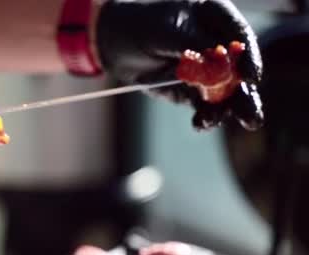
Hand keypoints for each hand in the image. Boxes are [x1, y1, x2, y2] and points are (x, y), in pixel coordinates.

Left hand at [94, 0, 262, 130]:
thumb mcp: (164, 32)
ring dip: (225, 111)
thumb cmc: (141, 26)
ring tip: (213, 121)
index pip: (239, 36)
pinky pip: (207, 107)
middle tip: (250, 117)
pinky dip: (206, 117)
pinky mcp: (195, 91)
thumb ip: (191, 48)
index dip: (248, 57)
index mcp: (215, 17)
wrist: (118, 45)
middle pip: (240, 70)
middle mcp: (218, 45)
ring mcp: (209, 70)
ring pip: (226, 93)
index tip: (250, 77)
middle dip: (244, 94)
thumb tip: (217, 68)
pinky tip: (200, 123)